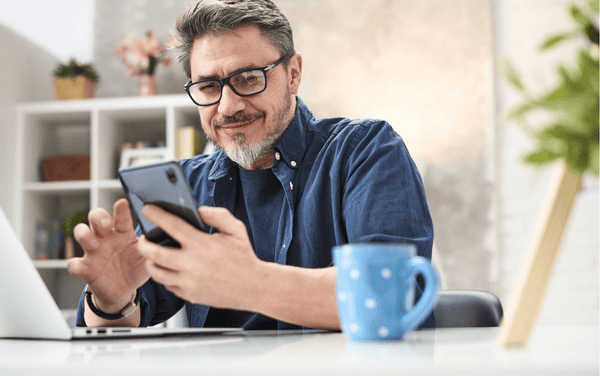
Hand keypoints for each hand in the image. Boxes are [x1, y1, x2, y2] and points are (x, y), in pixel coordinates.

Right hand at [67, 198, 149, 312]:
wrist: (124, 291)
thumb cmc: (136, 268)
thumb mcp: (147, 258)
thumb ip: (153, 247)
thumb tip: (162, 236)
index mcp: (123, 233)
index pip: (121, 217)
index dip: (121, 210)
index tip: (122, 203)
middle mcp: (107, 238)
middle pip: (96, 217)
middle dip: (99, 216)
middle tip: (107, 224)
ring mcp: (94, 251)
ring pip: (82, 233)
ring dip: (85, 235)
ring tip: (94, 244)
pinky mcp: (85, 268)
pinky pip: (74, 263)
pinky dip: (74, 264)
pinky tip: (79, 266)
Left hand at [137, 205, 261, 310]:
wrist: (253, 287)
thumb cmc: (244, 257)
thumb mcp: (236, 229)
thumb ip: (217, 215)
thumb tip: (199, 210)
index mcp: (202, 245)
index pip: (172, 226)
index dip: (157, 215)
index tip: (147, 209)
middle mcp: (192, 264)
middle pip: (154, 253)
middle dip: (143, 244)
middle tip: (142, 239)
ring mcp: (189, 281)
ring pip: (157, 273)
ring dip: (150, 262)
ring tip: (152, 256)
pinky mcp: (189, 295)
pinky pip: (168, 285)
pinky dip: (165, 277)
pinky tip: (169, 269)